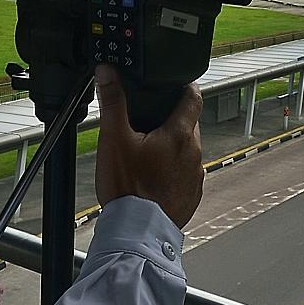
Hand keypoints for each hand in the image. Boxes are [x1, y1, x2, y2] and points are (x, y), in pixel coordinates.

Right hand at [94, 65, 203, 227]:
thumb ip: (113, 102)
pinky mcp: (192, 195)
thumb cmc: (128, 187)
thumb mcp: (114, 139)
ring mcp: (195, 175)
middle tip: (151, 120)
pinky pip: (185, 174)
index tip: (179, 84)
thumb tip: (108, 72)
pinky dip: (173, 171)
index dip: (187, 86)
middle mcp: (194, 152)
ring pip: (188, 150)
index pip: (194, 97)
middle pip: (190, 124)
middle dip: (174, 118)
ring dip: (173, 147)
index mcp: (179, 134)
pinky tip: (153, 178)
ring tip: (147, 153)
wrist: (138, 231)